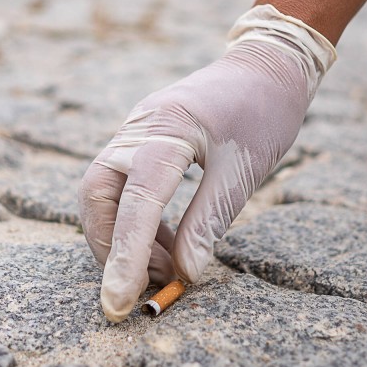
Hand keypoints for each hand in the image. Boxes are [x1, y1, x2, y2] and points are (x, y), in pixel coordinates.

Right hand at [79, 5, 335, 321]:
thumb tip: (185, 275)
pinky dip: (139, 221)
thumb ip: (208, 223)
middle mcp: (138, 129)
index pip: (136, 204)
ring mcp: (135, 132)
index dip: (125, 257)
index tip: (119, 303)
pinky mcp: (141, 139)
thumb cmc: (262, 113)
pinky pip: (123, 187)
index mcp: (167, 132)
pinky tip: (171, 244)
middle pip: (98, 197)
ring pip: (104, 194)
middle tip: (146, 285)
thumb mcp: (242, 172)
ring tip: (168, 266)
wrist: (268, 63)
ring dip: (125, 237)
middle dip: (112, 247)